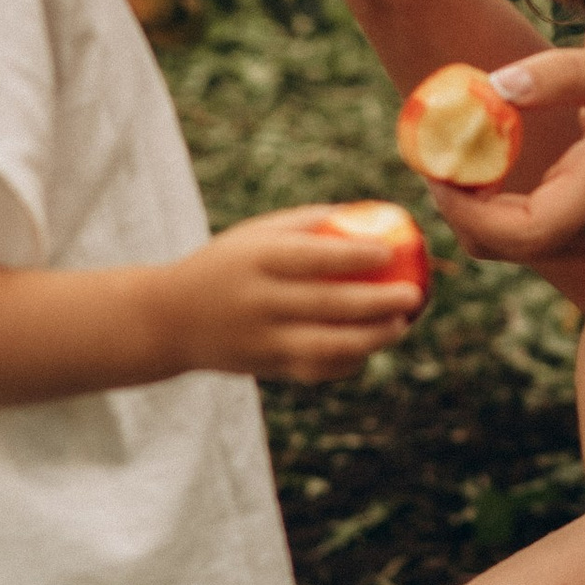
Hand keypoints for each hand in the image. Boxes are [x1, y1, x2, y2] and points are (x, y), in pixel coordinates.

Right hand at [164, 206, 425, 381]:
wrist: (170, 319)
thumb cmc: (227, 265)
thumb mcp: (254, 235)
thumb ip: (306, 223)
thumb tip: (371, 214)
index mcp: (255, 260)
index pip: (312, 257)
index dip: (355, 255)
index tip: (391, 251)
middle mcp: (258, 302)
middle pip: (328, 305)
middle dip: (378, 303)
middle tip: (414, 294)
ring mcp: (262, 340)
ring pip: (328, 347)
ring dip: (372, 339)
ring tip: (402, 325)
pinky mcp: (266, 368)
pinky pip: (316, 370)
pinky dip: (348, 362)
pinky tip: (370, 347)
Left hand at [414, 38, 584, 268]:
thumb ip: (560, 74)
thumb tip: (493, 86)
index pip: (518, 231)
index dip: (465, 207)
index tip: (438, 160)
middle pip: (500, 247)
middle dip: (455, 204)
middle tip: (432, 147)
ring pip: (509, 246)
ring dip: (471, 206)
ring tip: (454, 146)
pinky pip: (527, 232)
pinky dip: (494, 206)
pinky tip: (487, 156)